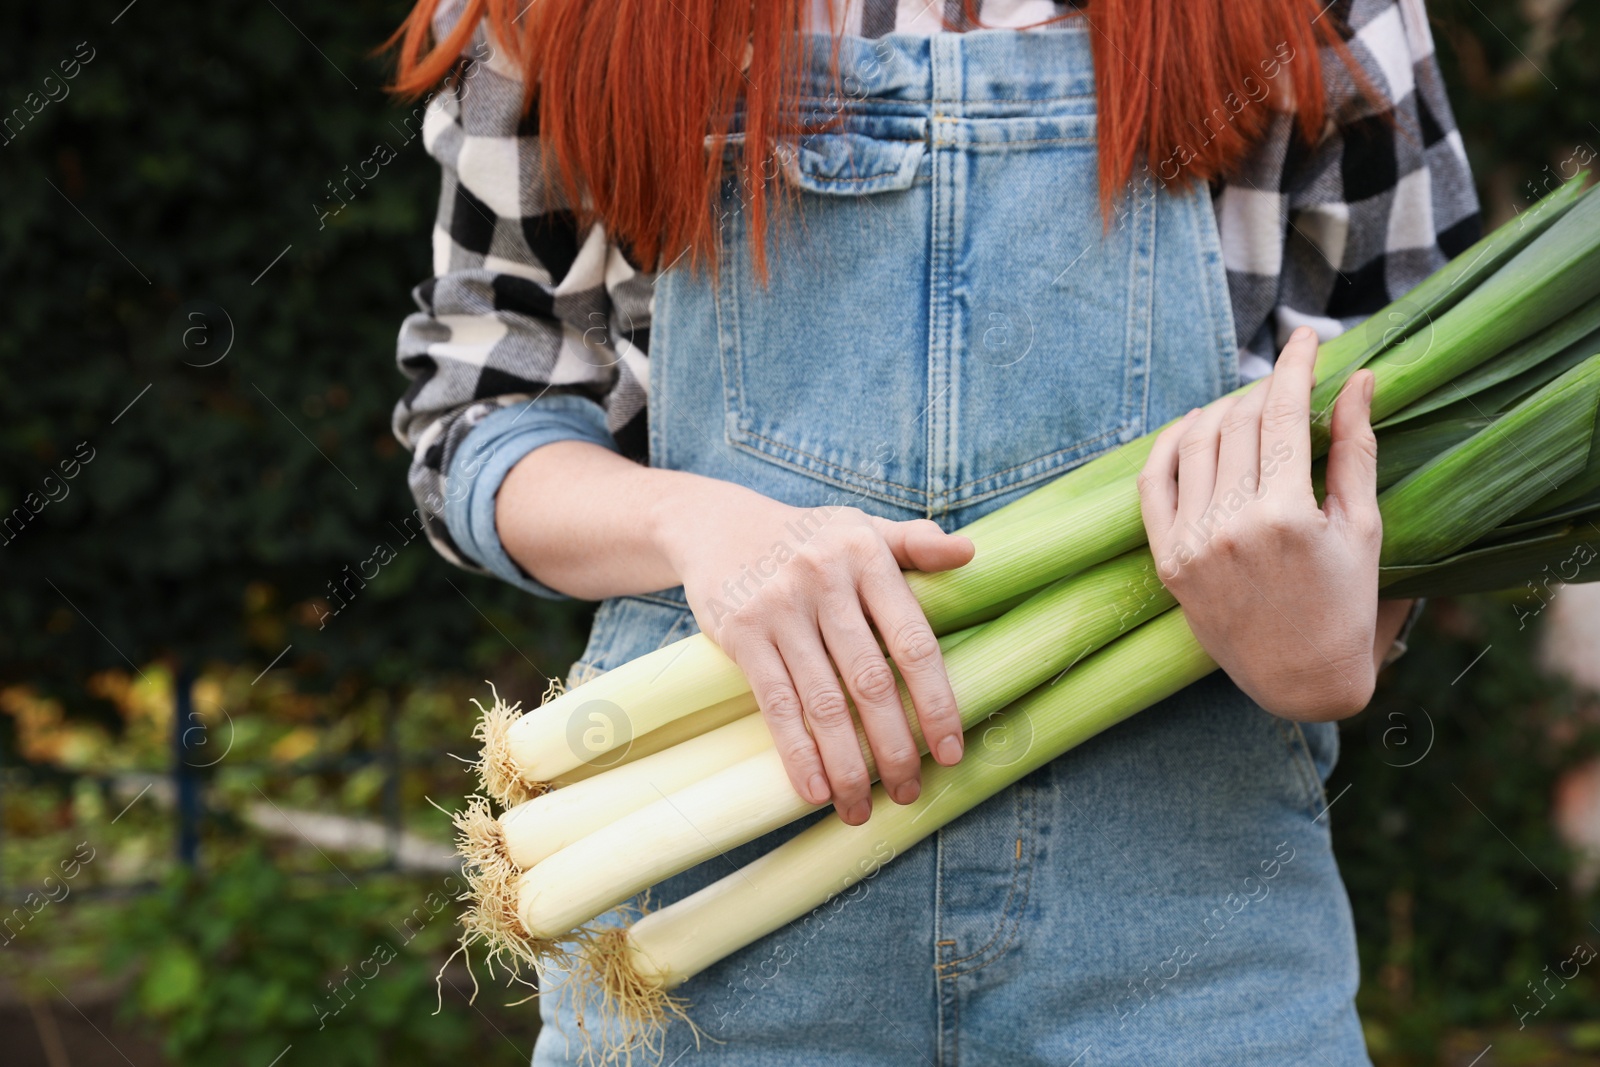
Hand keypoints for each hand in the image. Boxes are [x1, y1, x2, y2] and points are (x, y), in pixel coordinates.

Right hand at [651, 481, 974, 823]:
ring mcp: (780, 608)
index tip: (951, 752)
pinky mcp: (742, 634)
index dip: (935, 702)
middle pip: (870, 680)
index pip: (913, 640)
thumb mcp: (862, 529)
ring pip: (822, 702)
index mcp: (866, 556)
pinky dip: (797, 753)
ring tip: (861, 810)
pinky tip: (815, 791)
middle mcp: (824, 579)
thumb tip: (971, 553)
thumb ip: (915, 544)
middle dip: (893, 747)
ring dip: (846, 765)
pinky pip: (775, 705)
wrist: (719, 527)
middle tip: (910, 792)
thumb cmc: (809, 539)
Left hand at [1136, 326, 1382, 720]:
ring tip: (1246, 405)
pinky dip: (1169, 444)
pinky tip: (1193, 426)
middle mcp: (1230, 526)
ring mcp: (1190, 543)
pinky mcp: (1165, 559)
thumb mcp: (1362, 527)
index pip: (1283, 415)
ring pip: (1194, 444)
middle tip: (1285, 379)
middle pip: (1238, 423)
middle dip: (1264, 389)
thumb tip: (1360, 379)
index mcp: (1286, 516)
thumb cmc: (1345, 604)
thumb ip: (1355, 449)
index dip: (1295, 367)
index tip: (1307, 338)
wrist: (1300, 679)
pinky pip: (1152, 482)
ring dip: (1221, 411)